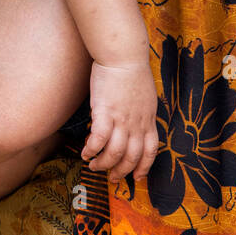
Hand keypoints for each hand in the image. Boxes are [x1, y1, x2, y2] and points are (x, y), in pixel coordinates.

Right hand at [82, 59, 158, 182]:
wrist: (123, 56)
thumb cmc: (132, 71)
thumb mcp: (145, 97)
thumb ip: (140, 113)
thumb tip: (132, 124)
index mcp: (149, 120)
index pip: (150, 151)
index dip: (144, 167)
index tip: (137, 178)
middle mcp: (137, 124)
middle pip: (132, 157)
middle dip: (121, 172)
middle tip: (112, 179)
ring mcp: (122, 119)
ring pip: (115, 153)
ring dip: (104, 164)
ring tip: (94, 166)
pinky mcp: (105, 112)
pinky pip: (98, 139)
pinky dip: (91, 150)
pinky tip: (85, 153)